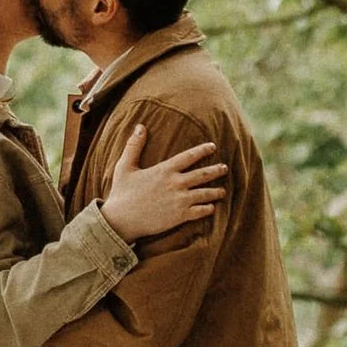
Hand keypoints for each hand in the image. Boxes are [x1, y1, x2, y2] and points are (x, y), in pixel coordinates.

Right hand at [99, 124, 229, 244]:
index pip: (189, 156)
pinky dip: (208, 209)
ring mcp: (179, 201)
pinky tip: (212, 208)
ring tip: (223, 191)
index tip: (213, 147)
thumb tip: (140, 126)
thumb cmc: (122, 193)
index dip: (202, 150)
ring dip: (216, 192)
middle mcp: (175, 184)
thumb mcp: (125, 166)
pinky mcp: (179, 216)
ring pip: (205, 194)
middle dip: (216, 170)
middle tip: (225, 168)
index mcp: (164, 170)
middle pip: (203, 174)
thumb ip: (134, 146)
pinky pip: (200, 211)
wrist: (121, 221)